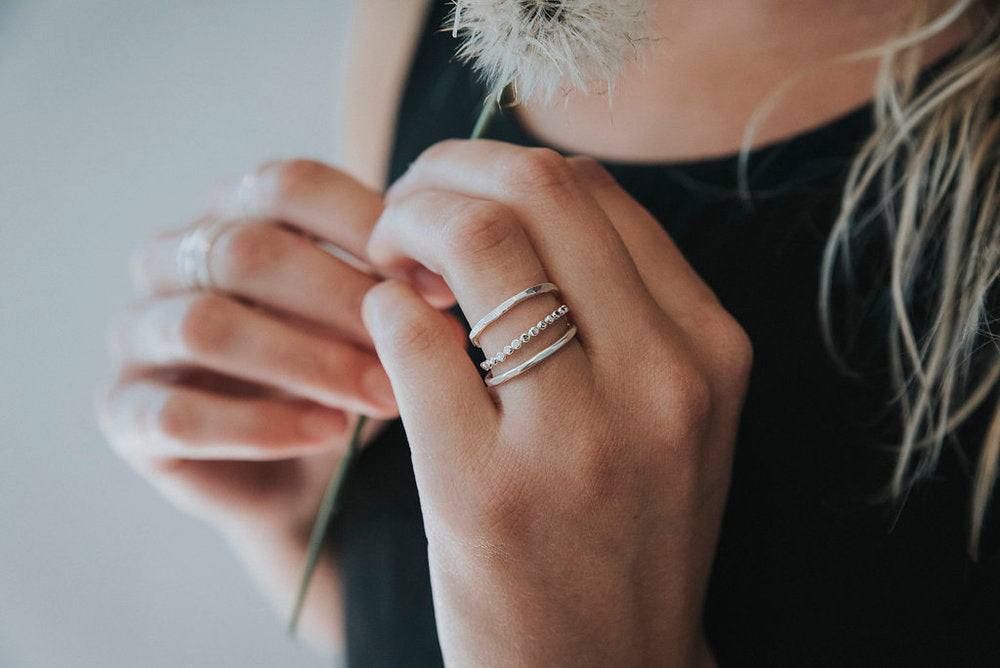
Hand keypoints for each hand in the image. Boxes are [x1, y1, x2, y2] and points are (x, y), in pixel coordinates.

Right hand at [97, 159, 463, 535]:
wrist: (299, 481)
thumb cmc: (339, 376)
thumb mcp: (371, 320)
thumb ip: (389, 288)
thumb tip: (442, 278)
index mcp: (234, 213)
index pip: (289, 184)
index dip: (365, 225)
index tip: (437, 284)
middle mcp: (172, 259)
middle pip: (246, 250)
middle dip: (341, 299)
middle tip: (416, 345)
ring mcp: (137, 333)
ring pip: (205, 325)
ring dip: (306, 361)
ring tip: (384, 395)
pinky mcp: (124, 411)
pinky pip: (177, 413)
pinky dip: (261, 427)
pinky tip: (329, 435)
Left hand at [361, 140, 750, 665]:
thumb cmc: (626, 532)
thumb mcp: (672, 412)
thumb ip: (625, 303)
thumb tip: (520, 198)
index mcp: (710, 350)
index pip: (595, 190)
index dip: (507, 172)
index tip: (463, 199)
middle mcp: (661, 380)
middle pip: (536, 189)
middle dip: (447, 172)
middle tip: (405, 210)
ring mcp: (576, 437)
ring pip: (474, 238)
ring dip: (405, 223)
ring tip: (384, 262)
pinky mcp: (483, 490)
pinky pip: (409, 334)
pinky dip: (379, 310)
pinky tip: (380, 335)